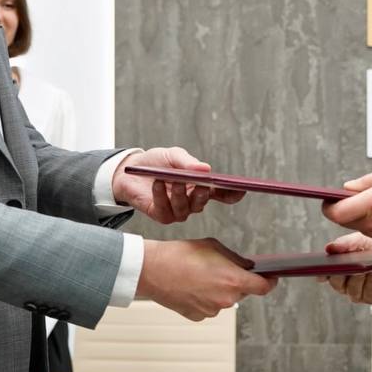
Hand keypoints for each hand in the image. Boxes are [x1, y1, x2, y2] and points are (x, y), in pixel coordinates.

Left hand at [112, 147, 244, 223]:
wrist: (130, 171)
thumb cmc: (155, 163)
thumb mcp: (172, 156)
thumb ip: (187, 162)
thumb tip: (205, 169)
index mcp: (201, 186)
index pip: (222, 193)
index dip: (233, 193)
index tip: (242, 189)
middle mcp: (192, 201)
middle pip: (204, 202)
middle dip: (203, 194)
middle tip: (200, 184)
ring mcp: (177, 210)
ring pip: (185, 208)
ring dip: (180, 194)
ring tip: (173, 180)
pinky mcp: (161, 216)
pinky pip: (166, 211)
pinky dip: (162, 196)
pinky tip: (157, 184)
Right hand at [137, 238, 277, 320]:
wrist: (153, 270)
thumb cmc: (181, 255)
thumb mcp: (214, 247)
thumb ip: (235, 259)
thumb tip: (246, 266)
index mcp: (233, 281)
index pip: (263, 287)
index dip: (269, 282)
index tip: (270, 278)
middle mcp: (226, 300)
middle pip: (242, 292)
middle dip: (236, 281)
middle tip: (219, 269)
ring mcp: (211, 310)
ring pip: (224, 300)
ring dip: (218, 290)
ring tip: (199, 276)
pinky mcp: (198, 316)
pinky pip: (208, 307)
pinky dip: (204, 298)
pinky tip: (191, 286)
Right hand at [318, 232, 371, 304]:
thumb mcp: (360, 241)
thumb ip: (345, 243)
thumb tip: (330, 248)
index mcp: (338, 271)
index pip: (324, 275)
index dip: (321, 273)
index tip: (321, 268)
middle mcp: (345, 284)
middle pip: (336, 283)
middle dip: (340, 274)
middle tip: (343, 265)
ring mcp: (358, 293)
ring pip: (352, 290)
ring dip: (357, 278)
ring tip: (362, 267)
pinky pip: (367, 293)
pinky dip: (369, 282)